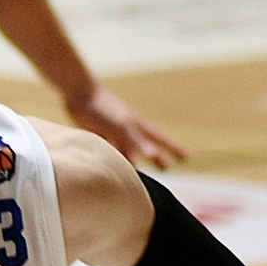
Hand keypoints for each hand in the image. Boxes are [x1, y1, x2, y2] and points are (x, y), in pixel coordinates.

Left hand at [64, 84, 187, 170]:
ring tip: (139, 172)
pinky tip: (111, 163)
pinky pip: (110, 148)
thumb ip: (135, 142)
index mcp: (137, 126)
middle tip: (167, 168)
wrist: (80, 93)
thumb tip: (153, 155)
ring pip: (128, 150)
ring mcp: (114, 131)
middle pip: (146, 146)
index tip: (186, 158)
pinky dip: (114, 157)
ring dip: (134, 161)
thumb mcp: (121, 126)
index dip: (173, 149)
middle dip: (157, 157)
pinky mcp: (99, 132)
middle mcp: (129, 129)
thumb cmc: (103, 108)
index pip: (161, 140)